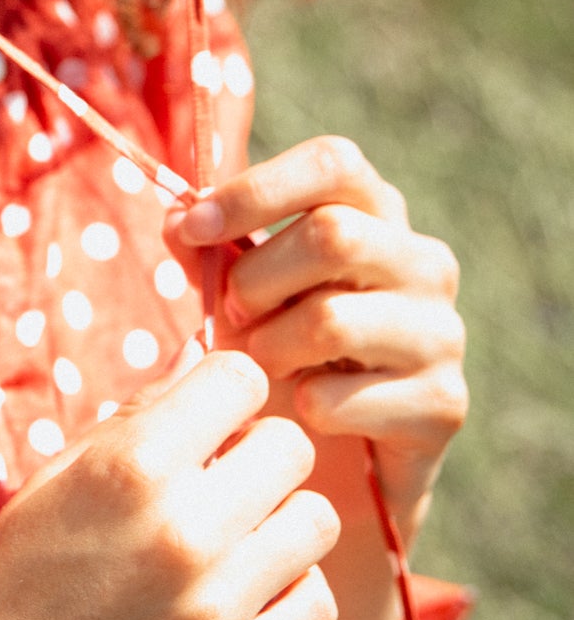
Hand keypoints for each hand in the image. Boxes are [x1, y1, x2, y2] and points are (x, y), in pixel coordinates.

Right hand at [0, 350, 338, 619]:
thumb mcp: (49, 481)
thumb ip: (134, 418)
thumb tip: (201, 359)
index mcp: (130, 467)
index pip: (242, 378)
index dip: (223, 391)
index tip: (202, 419)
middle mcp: (184, 530)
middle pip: (291, 447)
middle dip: (255, 452)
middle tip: (215, 482)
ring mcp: (217, 611)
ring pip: (315, 523)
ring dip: (277, 522)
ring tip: (228, 543)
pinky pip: (314, 604)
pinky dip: (286, 594)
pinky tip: (239, 599)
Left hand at [166, 136, 466, 540]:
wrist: (339, 456)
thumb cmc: (286, 348)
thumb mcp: (242, 287)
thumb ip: (210, 247)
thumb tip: (178, 218)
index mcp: (377, 213)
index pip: (332, 163)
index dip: (255, 190)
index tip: (193, 227)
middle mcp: (425, 262)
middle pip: (332, 235)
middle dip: (256, 279)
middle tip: (232, 315)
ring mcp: (442, 333)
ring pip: (332, 319)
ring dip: (271, 347)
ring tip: (265, 364)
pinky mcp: (442, 405)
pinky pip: (340, 397)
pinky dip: (300, 408)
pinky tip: (305, 413)